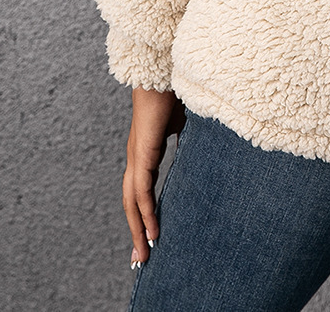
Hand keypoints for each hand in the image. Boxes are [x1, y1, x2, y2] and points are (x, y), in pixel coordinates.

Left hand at [123, 87, 185, 268]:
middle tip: (141, 258)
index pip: (141, 190)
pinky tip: (152, 230)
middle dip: (136, 231)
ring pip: (132, 202)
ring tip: (144, 254)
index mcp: (145, 151)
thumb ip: (184, 138)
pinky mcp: (142, 153)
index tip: (151, 234)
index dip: (144, 213)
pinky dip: (145, 212)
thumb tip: (198, 147)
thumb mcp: (183, 121)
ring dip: (137, 229)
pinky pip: (141, 190)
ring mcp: (136, 156)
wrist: (162, 71)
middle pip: (131, 203)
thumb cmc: (172, 90)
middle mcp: (137, 157)